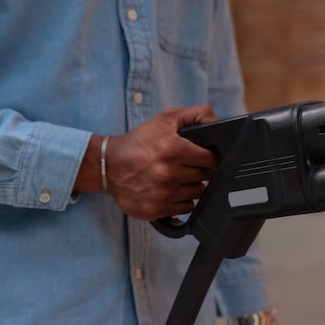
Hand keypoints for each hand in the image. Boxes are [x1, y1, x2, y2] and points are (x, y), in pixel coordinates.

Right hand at [74, 105, 217, 219]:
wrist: (108, 165)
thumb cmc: (139, 142)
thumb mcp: (165, 119)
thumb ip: (195, 115)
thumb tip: (215, 122)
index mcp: (172, 150)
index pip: (211, 159)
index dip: (209, 156)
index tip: (202, 155)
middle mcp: (168, 174)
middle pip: (206, 176)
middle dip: (200, 169)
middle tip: (188, 164)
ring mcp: (162, 194)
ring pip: (198, 193)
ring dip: (192, 185)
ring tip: (179, 177)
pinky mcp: (156, 210)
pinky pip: (186, 208)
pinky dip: (183, 200)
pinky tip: (172, 190)